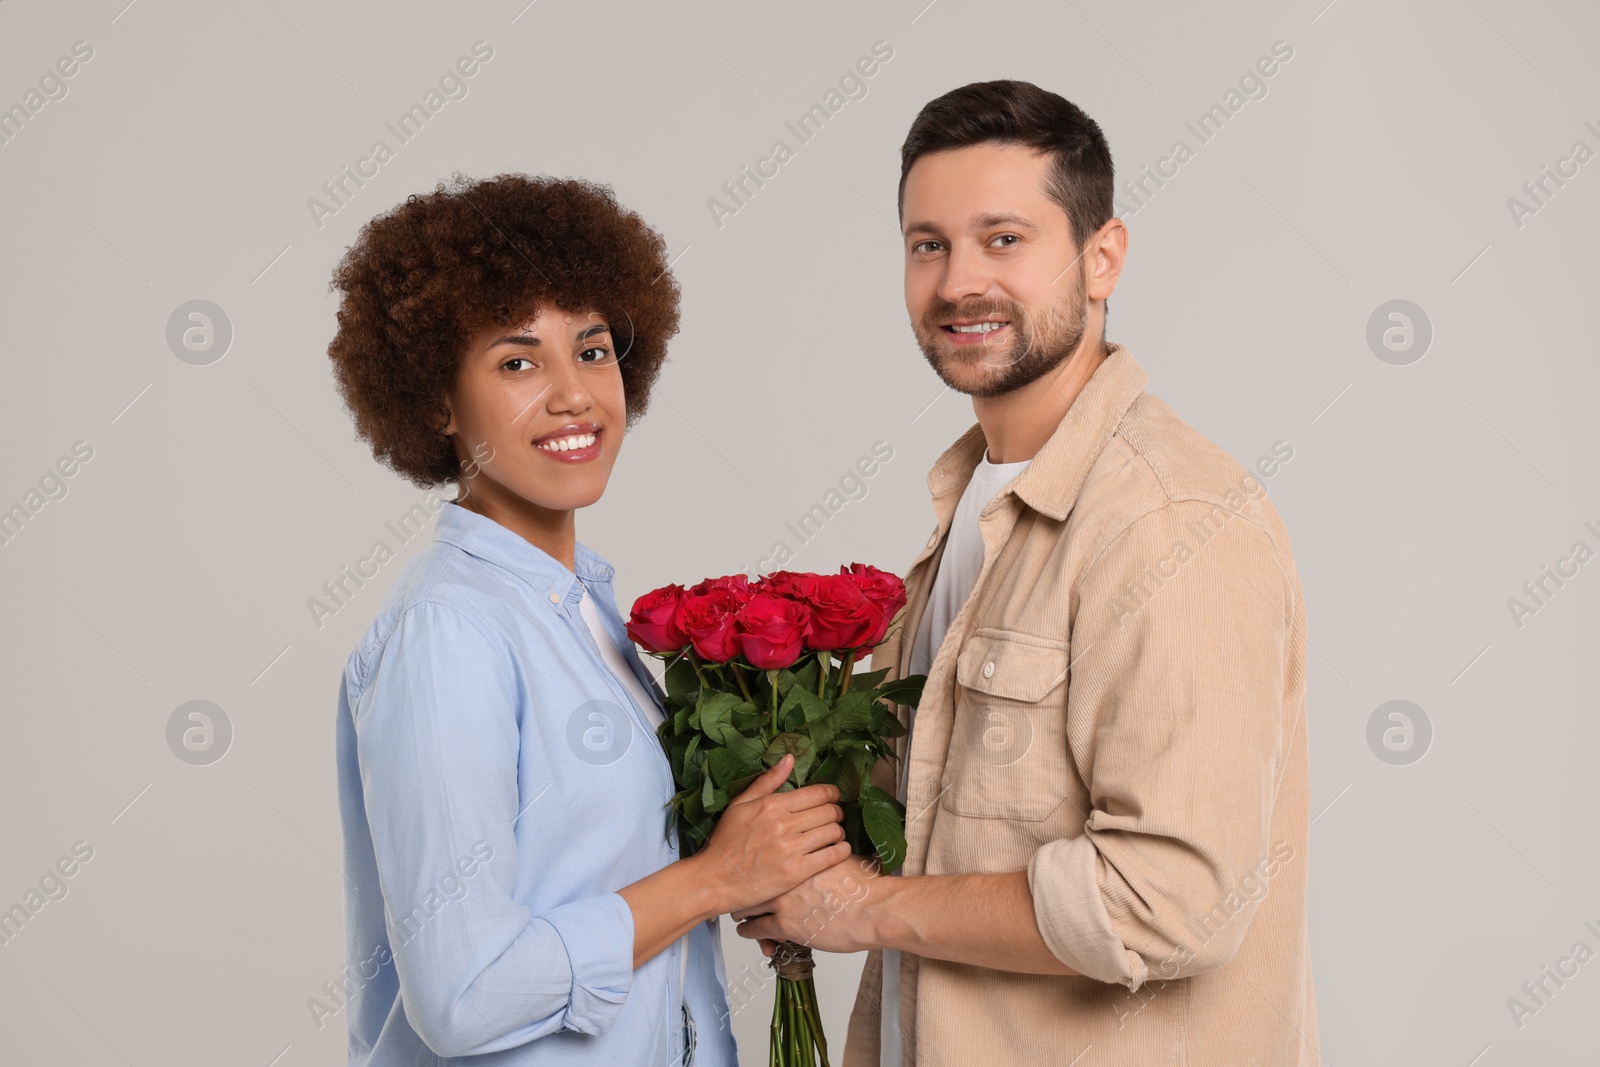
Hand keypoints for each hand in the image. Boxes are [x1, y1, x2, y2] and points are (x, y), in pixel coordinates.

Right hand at [694, 754, 849, 914]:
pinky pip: (832, 856)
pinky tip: (838, 850)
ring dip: (839, 832)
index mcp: (772, 805)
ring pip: (833, 832)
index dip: (832, 794)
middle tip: (835, 817)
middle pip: (829, 811)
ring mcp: (791, 849)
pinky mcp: (796, 872)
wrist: (713, 880)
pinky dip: (841, 851)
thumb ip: (767, 781)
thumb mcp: (740, 805)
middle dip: (837, 812)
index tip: (834, 798)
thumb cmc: (724, 842)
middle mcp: (784, 824)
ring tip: (834, 835)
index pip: (818, 793)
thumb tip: (790, 758)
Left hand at [732, 853, 883, 952]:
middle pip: (748, 877)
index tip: (751, 867)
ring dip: (741, 909)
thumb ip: (829, 852)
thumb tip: (833, 844)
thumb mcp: (845, 858)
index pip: (764, 854)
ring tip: (738, 912)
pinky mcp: (784, 925)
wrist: (874, 910)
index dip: (755, 863)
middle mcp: (784, 875)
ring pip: (746, 904)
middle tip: (740, 889)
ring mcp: (782, 900)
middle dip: (743, 885)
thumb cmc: (866, 887)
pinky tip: (746, 931)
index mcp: (797, 854)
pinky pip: (754, 928)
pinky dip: (748, 931)